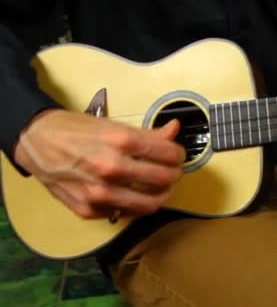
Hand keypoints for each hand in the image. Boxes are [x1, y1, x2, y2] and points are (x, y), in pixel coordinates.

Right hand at [14, 109, 185, 218]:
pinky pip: (126, 213)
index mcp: (121, 141)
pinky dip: (135, 205)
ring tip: (159, 186)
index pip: (169, 154)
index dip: (179, 155)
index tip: (177, 155)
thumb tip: (174, 131)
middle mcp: (111, 168)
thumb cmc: (74, 130)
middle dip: (174, 175)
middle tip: (172, 171)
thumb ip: (148, 133)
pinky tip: (133, 194)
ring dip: (161, 195)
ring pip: (150, 204)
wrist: (35, 142)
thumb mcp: (113, 125)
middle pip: (164, 180)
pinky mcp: (89, 210)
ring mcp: (100, 193)